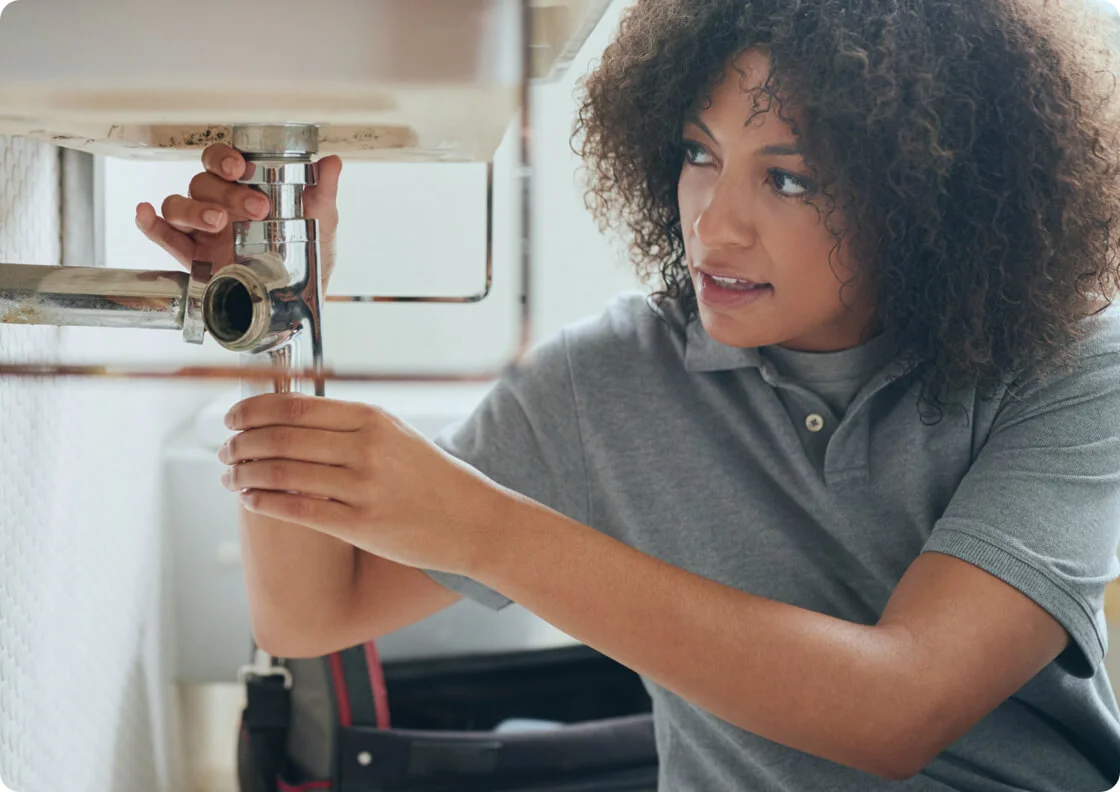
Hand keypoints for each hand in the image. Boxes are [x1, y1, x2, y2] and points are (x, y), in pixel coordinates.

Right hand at [134, 142, 342, 288]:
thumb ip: (323, 191)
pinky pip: (162, 235)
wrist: (299, 300)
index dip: (224, 158)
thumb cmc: (307, 254)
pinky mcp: (191, 256)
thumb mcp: (320, 220)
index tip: (241, 168)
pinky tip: (145, 214)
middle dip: (224, 192)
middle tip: (254, 209)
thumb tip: (333, 162)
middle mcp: (218, 203)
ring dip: (193, 209)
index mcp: (244, 187)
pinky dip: (149, 223)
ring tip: (219, 224)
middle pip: (201, 182)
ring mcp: (202, 229)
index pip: (222, 160)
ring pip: (178, 204)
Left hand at [217, 392, 508, 574]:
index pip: (293, 406)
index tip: (231, 417)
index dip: (251, 411)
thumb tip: (292, 416)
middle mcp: (365, 447)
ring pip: (281, 472)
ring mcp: (363, 486)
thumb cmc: (433, 479)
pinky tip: (248, 500)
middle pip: (280, 437)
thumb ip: (350, 425)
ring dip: (244, 473)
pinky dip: (263, 502)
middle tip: (223, 450)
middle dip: (240, 443)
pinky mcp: (360, 524)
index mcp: (371, 419)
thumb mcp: (397, 436)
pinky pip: (296, 509)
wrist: (474, 520)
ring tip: (228, 477)